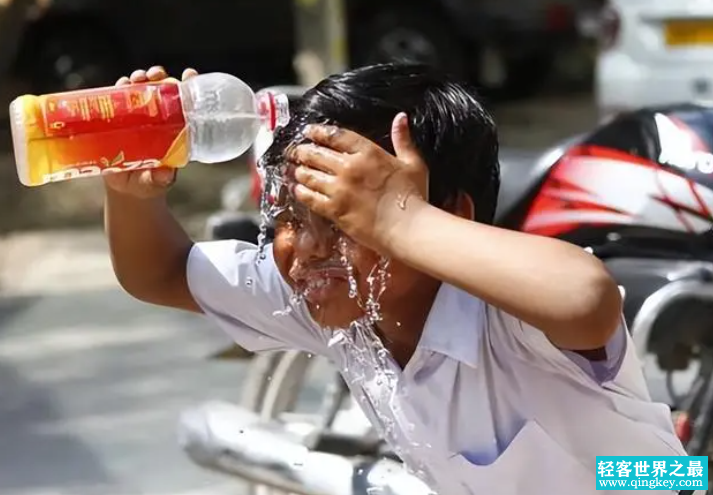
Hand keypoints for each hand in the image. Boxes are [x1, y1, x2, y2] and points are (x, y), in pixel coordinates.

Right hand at [103, 66, 197, 198]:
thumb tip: (165, 175)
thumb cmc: (149, 184)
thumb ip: (160, 179)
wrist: (127, 188)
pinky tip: (119, 86)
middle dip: (159, 76)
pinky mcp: (118, 119)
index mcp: (175, 129)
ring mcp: (138, 117)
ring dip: (139, 79)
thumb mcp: (156, 183)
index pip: (185, 102)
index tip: (189, 75)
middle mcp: (158, 118)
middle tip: (156, 76)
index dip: (189, 85)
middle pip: (161, 89)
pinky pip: (118, 100)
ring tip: (137, 79)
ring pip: (139, 90)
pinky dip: (118, 90)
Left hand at [288, 113, 428, 253]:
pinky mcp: (334, 210)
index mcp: (368, 153)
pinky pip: (310, 198)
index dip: (319, 132)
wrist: (407, 227)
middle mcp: (350, 168)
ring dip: (300, 171)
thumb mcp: (413, 163)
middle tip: (296, 151)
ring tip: (294, 170)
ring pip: (310, 175)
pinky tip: (297, 190)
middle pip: (317, 154)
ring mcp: (340, 189)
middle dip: (303, 151)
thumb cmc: (414, 196)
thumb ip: (403, 139)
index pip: (336, 136)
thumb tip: (401, 117)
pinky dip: (301, 193)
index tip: (309, 131)